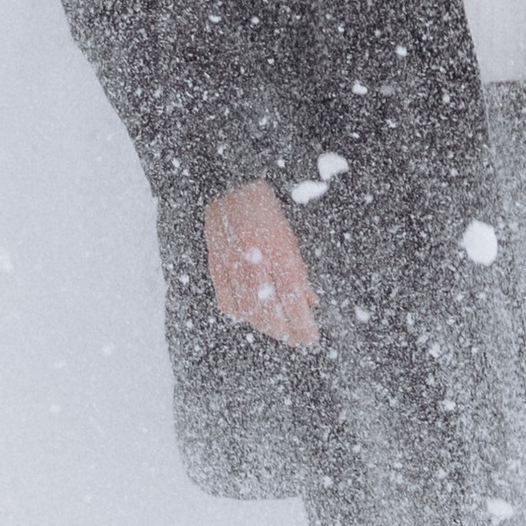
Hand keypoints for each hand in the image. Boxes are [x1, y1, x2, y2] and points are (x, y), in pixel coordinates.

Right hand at [205, 181, 317, 345]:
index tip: (310, 337)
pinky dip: (240, 315)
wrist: (229, 185)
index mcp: (277, 251)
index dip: (302, 323)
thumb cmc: (264, 209)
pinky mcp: (216, 266)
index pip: (293, 299)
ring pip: (248, 312)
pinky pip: (226, 302)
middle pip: (270, 311)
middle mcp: (255, 261)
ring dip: (265, 327)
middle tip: (297, 339)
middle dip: (286, 331)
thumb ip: (298, 271)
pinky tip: (250, 318)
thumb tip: (310, 302)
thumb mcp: (289, 236)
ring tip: (278, 332)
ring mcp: (232, 266)